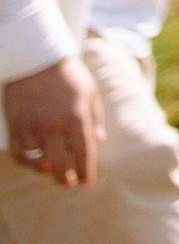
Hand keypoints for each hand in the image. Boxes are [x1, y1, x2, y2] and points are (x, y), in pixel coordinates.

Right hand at [3, 56, 98, 186]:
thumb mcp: (89, 93)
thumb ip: (94, 118)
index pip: (83, 154)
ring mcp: (32, 128)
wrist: (36, 60)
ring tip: (54, 171)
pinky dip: (28, 162)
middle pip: (60, 166)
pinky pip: (20, 154)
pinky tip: (36, 161)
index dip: (85, 172)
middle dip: (67, 180)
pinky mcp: (15, 127)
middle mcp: (54, 126)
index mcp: (77, 118)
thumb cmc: (68, 76)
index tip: (87, 182)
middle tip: (70, 184)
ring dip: (47, 170)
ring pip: (39, 162)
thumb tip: (98, 140)